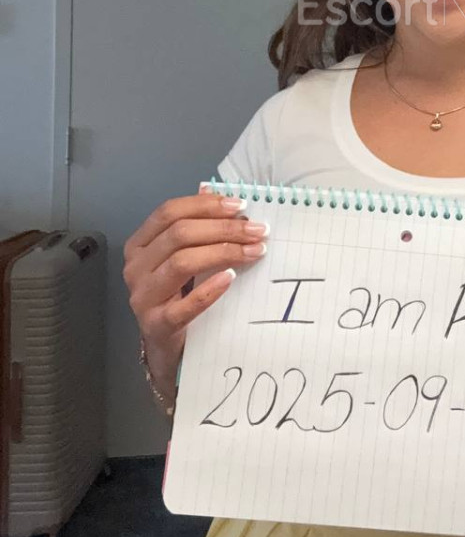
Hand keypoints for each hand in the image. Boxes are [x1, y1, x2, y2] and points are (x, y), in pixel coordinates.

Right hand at [122, 187, 268, 386]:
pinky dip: (210, 289)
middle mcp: (136, 267)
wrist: (167, 348)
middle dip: (223, 228)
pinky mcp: (156, 325)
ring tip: (255, 251)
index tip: (241, 205)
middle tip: (257, 230)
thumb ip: (194, 225)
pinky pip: (185, 305)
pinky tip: (231, 278)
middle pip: (179, 234)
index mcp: (140, 244)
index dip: (206, 205)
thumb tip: (212, 187)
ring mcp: (142, 297)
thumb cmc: (178, 295)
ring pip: (182, 262)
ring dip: (224, 252)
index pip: (169, 212)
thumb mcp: (183, 257)